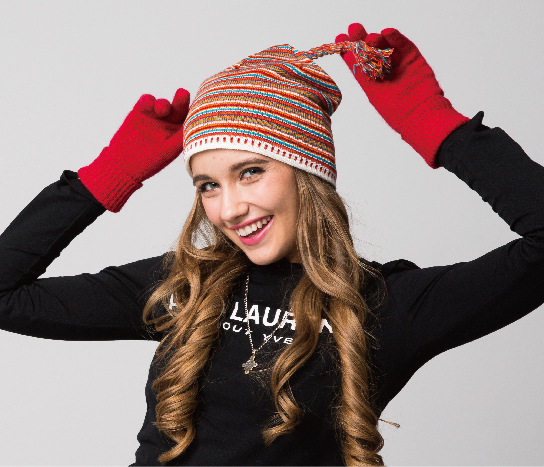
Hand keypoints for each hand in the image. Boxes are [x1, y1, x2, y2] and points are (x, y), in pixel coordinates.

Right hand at [78, 88, 189, 211]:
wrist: (124, 163)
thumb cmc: (149, 162)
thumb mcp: (167, 152)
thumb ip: (179, 138)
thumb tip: (192, 126)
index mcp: (179, 132)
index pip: (189, 119)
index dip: (193, 111)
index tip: (197, 105)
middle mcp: (169, 122)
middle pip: (177, 108)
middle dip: (180, 100)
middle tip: (183, 93)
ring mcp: (155, 116)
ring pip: (162, 104)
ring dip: (163, 104)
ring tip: (161, 108)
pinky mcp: (140, 111)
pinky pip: (146, 102)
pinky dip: (148, 100)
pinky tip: (148, 103)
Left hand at [336, 23, 467, 167]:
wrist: (420, 116)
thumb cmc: (395, 112)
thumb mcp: (372, 91)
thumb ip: (361, 73)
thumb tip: (346, 55)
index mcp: (373, 82)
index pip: (359, 62)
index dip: (350, 50)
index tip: (340, 38)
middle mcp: (386, 71)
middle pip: (372, 51)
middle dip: (362, 39)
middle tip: (353, 28)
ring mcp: (400, 64)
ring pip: (387, 47)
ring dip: (377, 39)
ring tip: (371, 37)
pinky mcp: (415, 59)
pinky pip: (404, 45)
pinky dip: (395, 37)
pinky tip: (386, 32)